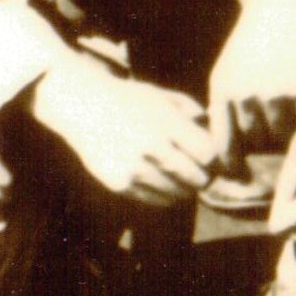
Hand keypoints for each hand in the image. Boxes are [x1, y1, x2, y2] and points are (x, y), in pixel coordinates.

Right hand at [29, 55, 216, 205]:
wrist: (78, 103)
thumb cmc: (126, 98)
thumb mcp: (159, 95)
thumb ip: (191, 111)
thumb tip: (217, 132)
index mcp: (165, 121)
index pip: (208, 154)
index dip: (212, 159)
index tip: (206, 157)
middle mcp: (150, 145)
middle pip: (197, 178)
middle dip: (201, 177)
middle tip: (197, 172)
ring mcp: (133, 167)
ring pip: (178, 193)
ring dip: (183, 188)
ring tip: (177, 178)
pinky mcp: (119, 183)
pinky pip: (156, 200)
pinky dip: (163, 195)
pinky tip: (157, 180)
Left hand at [207, 0, 295, 164]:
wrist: (287, 1)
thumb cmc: (261, 35)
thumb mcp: (234, 64)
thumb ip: (233, 99)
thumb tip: (238, 143)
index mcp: (220, 87)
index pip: (222, 139)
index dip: (231, 163)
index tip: (238, 177)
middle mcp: (242, 95)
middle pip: (258, 140)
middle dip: (269, 135)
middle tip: (280, 114)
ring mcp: (272, 95)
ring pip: (285, 134)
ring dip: (293, 123)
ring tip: (294, 95)